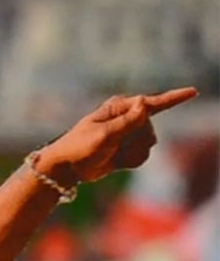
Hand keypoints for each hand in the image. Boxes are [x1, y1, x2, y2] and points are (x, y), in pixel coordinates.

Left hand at [40, 88, 197, 184]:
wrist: (67, 168)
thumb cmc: (80, 148)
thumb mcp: (104, 134)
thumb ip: (127, 122)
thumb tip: (145, 102)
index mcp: (119, 107)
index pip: (152, 103)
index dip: (174, 98)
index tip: (193, 92)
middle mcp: (126, 117)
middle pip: (150, 130)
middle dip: (136, 141)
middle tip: (114, 145)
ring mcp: (127, 134)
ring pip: (149, 144)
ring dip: (133, 153)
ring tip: (113, 154)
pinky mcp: (127, 148)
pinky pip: (142, 156)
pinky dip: (131, 161)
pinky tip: (115, 161)